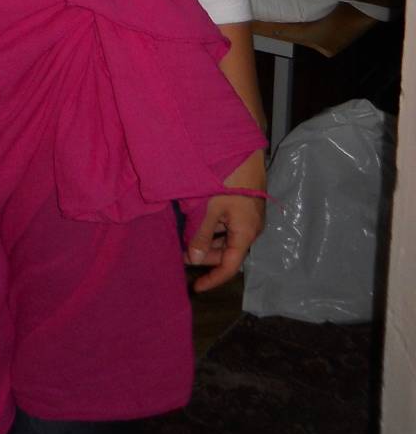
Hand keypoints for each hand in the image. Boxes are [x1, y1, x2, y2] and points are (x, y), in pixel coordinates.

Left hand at [187, 149, 266, 291]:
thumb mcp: (209, 207)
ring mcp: (249, 215)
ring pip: (227, 236)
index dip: (212, 279)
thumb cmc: (227, 177)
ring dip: (207, 240)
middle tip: (181, 253)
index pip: (230, 265)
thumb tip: (194, 260)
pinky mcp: (245, 202)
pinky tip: (196, 220)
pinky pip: (228, 223)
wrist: (242, 146)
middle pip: (228, 251)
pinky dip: (212, 227)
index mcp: (246, 233)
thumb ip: (200, 235)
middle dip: (205, 256)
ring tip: (184, 237)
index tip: (195, 287)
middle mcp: (251, 227)